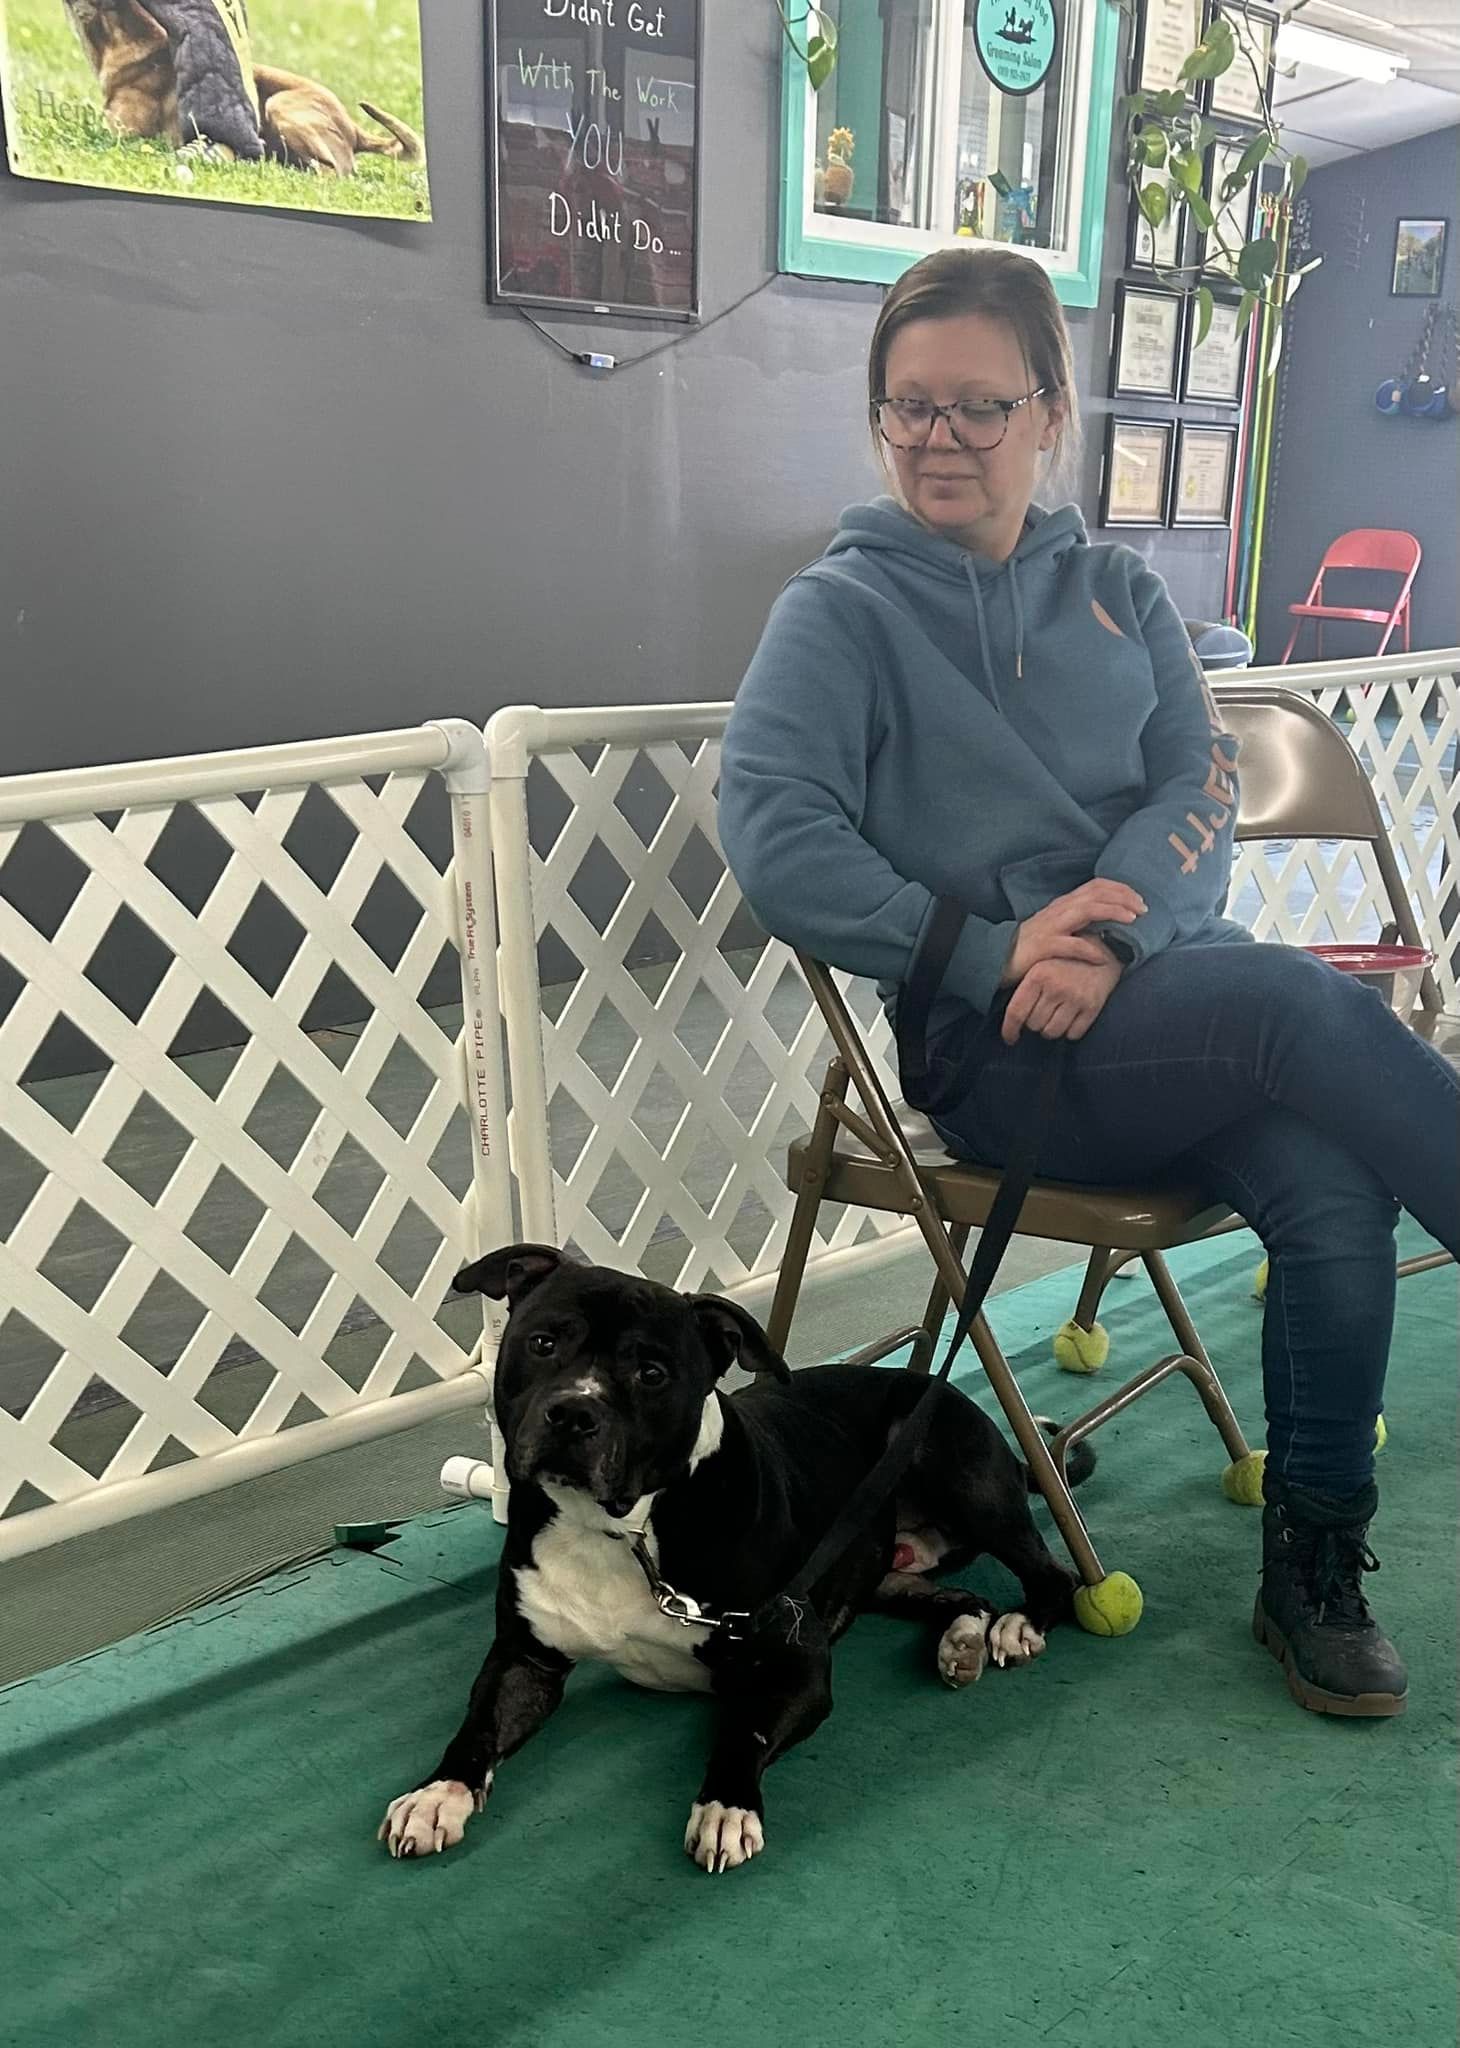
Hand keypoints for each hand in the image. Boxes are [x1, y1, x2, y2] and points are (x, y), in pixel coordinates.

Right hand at [1001, 881, 1145, 986]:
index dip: (1121, 889)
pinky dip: (1089, 949)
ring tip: (1132, 921)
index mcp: (1065, 904)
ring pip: (1086, 910)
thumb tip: (1108, 922)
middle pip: (1096, 894)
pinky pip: (1071, 945)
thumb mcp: (1058, 927)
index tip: (1140, 899)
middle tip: (1144, 909)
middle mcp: (1060, 910)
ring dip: (1112, 913)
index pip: (1096, 886)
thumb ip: (1080, 922)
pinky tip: (1103, 956)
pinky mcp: (1044, 947)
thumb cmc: (1033, 946)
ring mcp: (1051, 927)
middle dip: (1124, 898)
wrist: (998, 958)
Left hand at [1001, 953, 1122, 1045]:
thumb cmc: (1064, 962)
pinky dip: (1070, 1031)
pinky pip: (1073, 1034)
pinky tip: (1071, 1017)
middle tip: (1043, 1012)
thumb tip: (1011, 1021)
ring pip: (1052, 1032)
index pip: (1016, 1012)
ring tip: (1056, 1015)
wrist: (1103, 952)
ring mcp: (1075, 997)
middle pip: (1034, 1025)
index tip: (1010, 1039)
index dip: (1009, 1030)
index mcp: (1037, 975)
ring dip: (1051, 1029)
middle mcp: (1056, 987)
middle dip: (1035, 1023)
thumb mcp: (1040, 966)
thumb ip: (1024, 989)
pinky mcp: (1092, 1007)